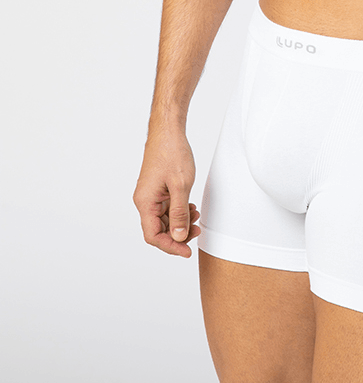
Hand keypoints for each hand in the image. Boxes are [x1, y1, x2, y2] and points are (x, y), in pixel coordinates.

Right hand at [133, 128, 200, 257]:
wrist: (168, 131)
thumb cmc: (172, 153)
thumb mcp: (181, 186)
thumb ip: (179, 214)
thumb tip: (178, 237)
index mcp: (145, 202)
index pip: (153, 236)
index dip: (170, 246)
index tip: (187, 251)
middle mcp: (145, 200)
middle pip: (158, 230)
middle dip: (178, 234)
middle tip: (197, 231)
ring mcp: (151, 194)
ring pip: (164, 219)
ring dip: (180, 222)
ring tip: (196, 217)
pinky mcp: (158, 188)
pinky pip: (167, 208)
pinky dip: (179, 211)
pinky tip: (191, 208)